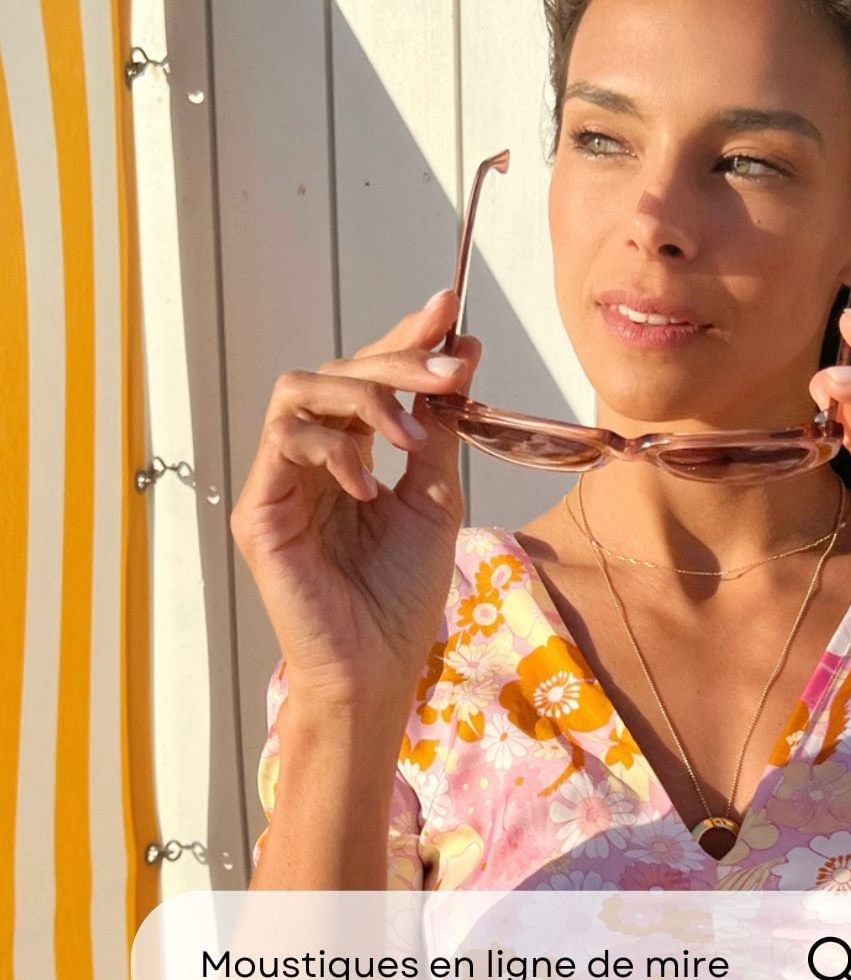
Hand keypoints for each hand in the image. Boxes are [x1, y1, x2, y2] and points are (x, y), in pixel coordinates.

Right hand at [231, 290, 480, 709]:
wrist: (378, 668)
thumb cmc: (401, 596)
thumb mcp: (435, 496)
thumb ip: (440, 426)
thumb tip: (463, 352)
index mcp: (348, 454)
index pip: (366, 376)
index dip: (403, 339)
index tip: (450, 310)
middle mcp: (307, 459)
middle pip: (335, 372)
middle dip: (395, 362)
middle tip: (447, 373)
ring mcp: (278, 482)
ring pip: (299, 390)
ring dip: (364, 398)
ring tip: (409, 438)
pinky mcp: (258, 510)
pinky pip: (281, 441)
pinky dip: (332, 447)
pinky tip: (369, 484)